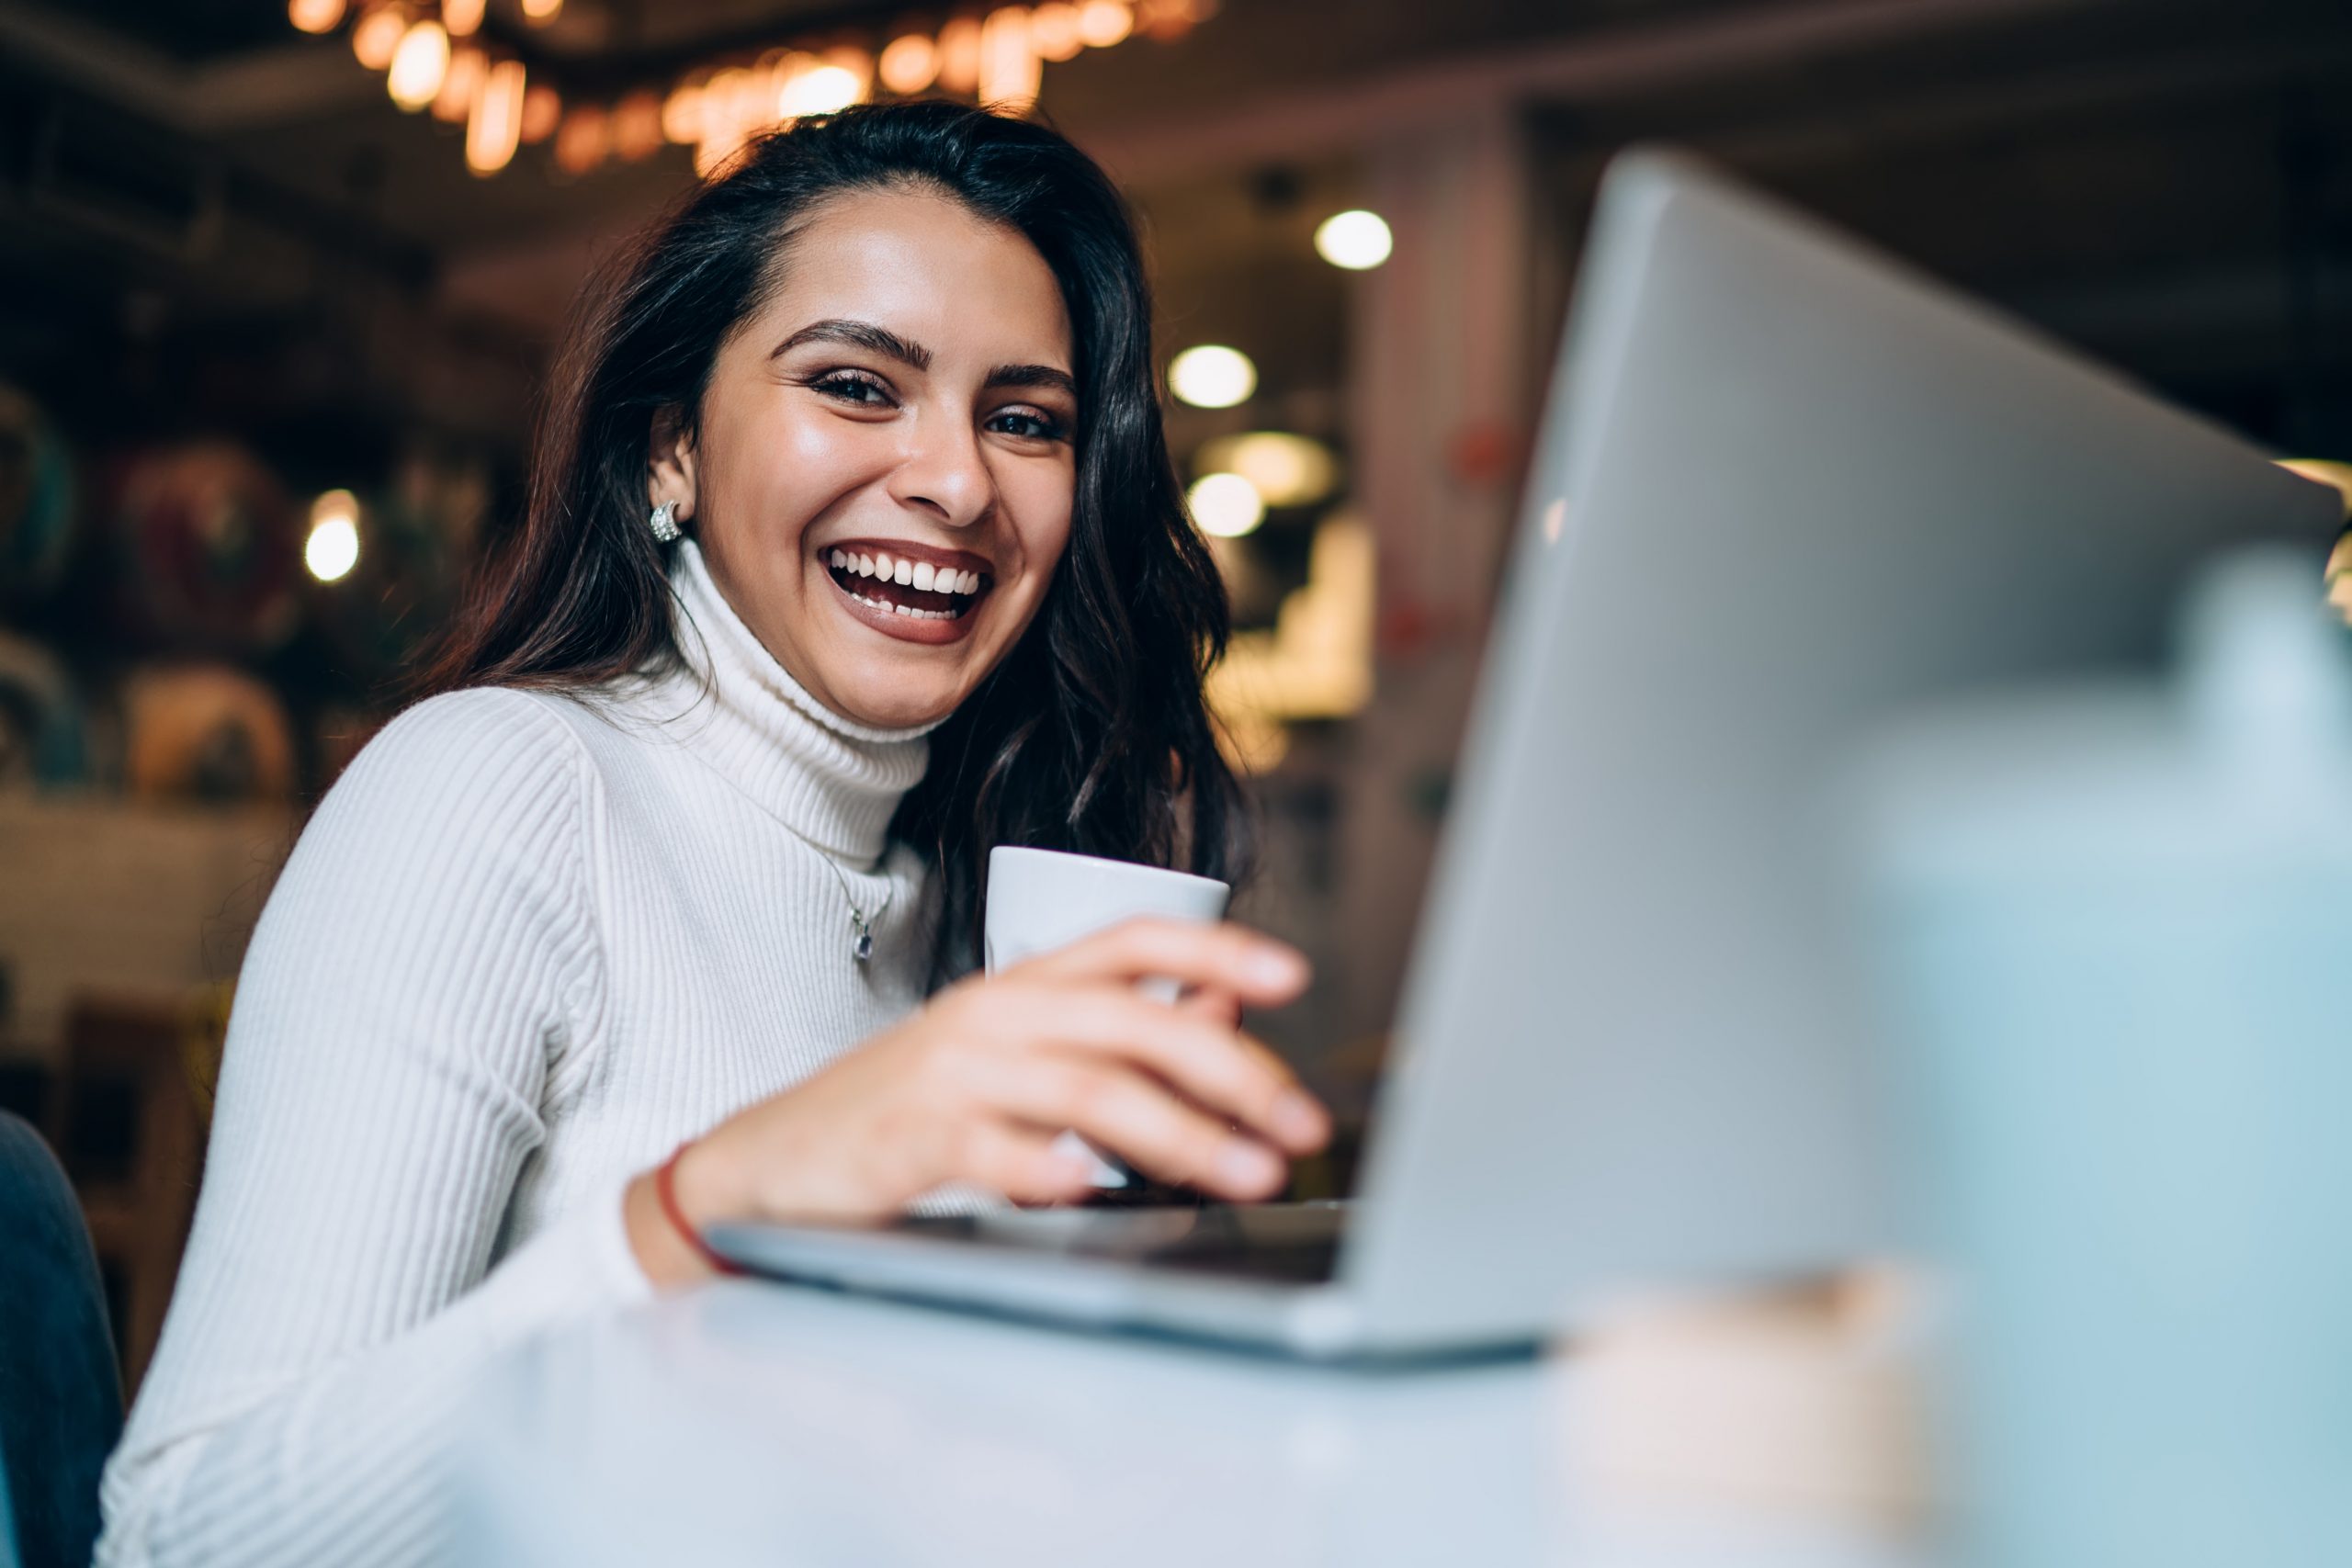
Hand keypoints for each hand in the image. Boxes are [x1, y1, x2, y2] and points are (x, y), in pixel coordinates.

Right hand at [626, 917, 1328, 1286]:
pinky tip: (1090, 1189)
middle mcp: (995, 1014)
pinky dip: (1044, 1168)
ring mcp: (951, 1072)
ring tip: (1241, 1172)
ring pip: (1087, 1088)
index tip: (1294, 976)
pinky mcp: (909, 1138)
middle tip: (1297, 1125)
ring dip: (1179, 1135)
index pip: (1134, 939)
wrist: (773, 1161)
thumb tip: (1223, 1004)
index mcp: (1025, 986)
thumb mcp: (1016, 1055)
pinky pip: (989, 1148)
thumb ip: (1115, 1030)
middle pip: (1135, 1021)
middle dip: (1233, 1072)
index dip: (1217, 948)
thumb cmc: (907, 1110)